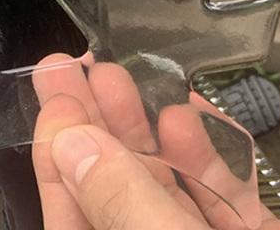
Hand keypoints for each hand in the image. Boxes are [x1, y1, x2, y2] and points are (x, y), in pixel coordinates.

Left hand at [30, 53, 279, 229]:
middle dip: (96, 125)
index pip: (73, 217)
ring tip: (123, 75)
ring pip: (169, 190)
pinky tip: (188, 112)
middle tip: (75, 65)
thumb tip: (71, 146)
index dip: (59, 148)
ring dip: (147, 129)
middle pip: (114, 194)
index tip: (54, 88)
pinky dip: (209, 155)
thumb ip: (123, 205)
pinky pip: (225, 200)